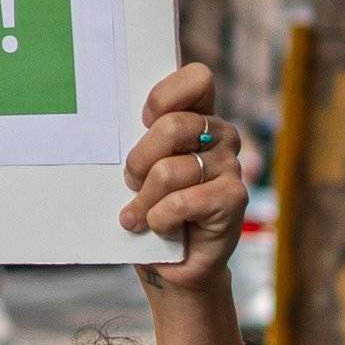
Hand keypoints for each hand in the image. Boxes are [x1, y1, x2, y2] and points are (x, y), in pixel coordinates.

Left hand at [118, 64, 247, 284]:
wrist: (172, 266)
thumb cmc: (150, 210)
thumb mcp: (140, 169)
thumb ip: (141, 141)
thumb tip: (109, 127)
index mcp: (198, 117)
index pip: (198, 79)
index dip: (166, 96)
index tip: (144, 120)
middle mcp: (220, 135)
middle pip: (171, 126)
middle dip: (138, 161)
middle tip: (131, 184)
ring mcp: (231, 166)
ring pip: (169, 170)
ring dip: (144, 200)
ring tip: (139, 216)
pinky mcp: (234, 198)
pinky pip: (181, 201)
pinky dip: (160, 219)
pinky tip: (160, 229)